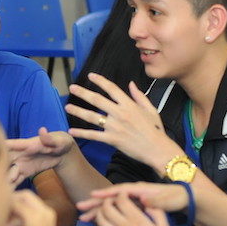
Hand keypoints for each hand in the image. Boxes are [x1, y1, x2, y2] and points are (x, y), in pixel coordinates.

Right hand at [3, 190, 63, 225]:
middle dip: (13, 198)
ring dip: (20, 203)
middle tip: (1, 206)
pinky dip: (27, 208)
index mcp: (34, 215)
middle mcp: (44, 210)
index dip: (3, 201)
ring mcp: (49, 213)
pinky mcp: (50, 218)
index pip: (15, 200)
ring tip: (8, 213)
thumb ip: (2, 221)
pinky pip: (36, 206)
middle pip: (26, 195)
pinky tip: (17, 218)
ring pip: (32, 199)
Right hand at [7, 128, 74, 185]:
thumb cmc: (60, 142)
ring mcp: (21, 164)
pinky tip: (6, 197)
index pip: (9, 145)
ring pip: (8, 172)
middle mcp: (20, 154)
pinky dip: (11, 187)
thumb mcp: (58, 141)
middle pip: (4, 161)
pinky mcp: (25, 172)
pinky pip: (16, 180)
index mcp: (26, 145)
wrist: (63, 152)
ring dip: (2, 181)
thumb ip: (49, 138)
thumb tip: (42, 131)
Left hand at [65, 73, 180, 170]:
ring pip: (92, 117)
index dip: (100, 81)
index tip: (90, 76)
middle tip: (72, 87)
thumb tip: (131, 84)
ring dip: (78, 111)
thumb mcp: (151, 109)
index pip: (111, 88)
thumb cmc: (155, 130)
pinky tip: (72, 131)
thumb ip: (139, 96)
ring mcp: (115, 127)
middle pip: (97, 100)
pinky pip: (94, 135)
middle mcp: (120, 113)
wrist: (158, 150)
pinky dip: (82, 133)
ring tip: (67, 106)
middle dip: (83, 93)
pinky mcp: (112, 140)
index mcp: (129, 105)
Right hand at [90, 182, 189, 213]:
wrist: (186, 199)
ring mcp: (134, 200)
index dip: (106, 192)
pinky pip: (118, 211)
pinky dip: (108, 216)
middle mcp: (135, 194)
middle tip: (80, 208)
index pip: (120, 190)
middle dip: (95, 203)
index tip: (92, 195)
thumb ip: (156, 200)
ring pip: (112, 206)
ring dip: (98, 211)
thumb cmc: (178, 197)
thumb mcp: (169, 199)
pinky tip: (99, 222)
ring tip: (84, 217)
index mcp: (141, 190)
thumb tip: (143, 199)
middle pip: (112, 198)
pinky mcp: (136, 206)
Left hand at [95, 193, 173, 225]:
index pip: (121, 200)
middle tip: (112, 201)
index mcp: (137, 219)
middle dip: (107, 201)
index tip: (124, 194)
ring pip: (100, 220)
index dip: (121, 194)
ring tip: (105, 211)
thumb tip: (147, 203)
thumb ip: (156, 212)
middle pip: (106, 208)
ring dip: (100, 213)